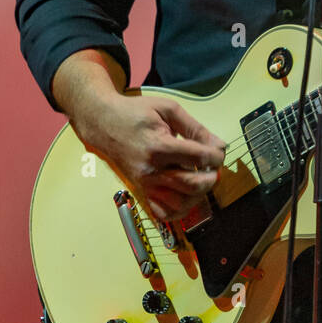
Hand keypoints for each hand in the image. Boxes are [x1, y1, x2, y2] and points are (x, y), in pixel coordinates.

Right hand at [76, 93, 226, 222]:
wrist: (103, 123)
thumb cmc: (134, 113)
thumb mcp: (168, 109)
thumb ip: (195, 128)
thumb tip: (218, 145)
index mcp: (159, 146)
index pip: (199, 158)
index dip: (216, 155)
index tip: (218, 150)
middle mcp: (151, 170)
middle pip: (193, 184)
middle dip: (213, 177)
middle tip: (214, 167)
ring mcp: (145, 184)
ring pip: (181, 203)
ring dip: (199, 194)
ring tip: (202, 178)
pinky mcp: (141, 191)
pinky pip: (164, 212)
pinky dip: (180, 208)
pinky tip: (186, 193)